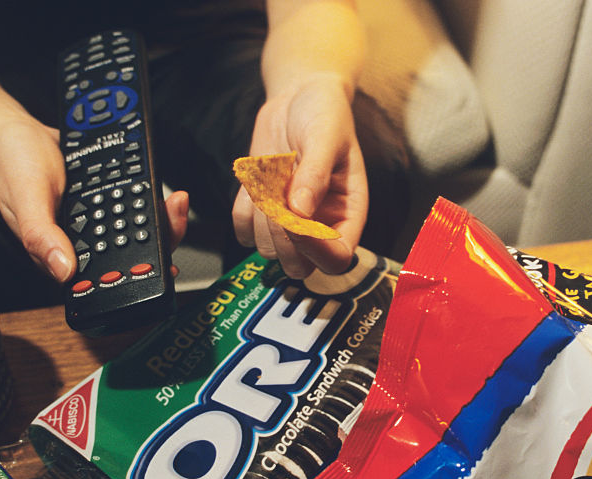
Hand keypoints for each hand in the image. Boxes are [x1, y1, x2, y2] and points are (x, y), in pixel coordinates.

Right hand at [0, 118, 188, 281]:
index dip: (137, 275)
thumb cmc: (13, 167)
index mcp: (64, 253)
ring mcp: (98, 221)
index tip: (164, 267)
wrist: (17, 133)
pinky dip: (149, 197)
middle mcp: (85, 241)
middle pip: (131, 252)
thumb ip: (40, 236)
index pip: (105, 276)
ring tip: (175, 201)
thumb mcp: (24, 200)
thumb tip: (63, 271)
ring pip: (138, 229)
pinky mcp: (106, 199)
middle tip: (175, 217)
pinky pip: (133, 203)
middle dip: (160, 239)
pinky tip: (162, 190)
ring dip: (160, 217)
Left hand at [233, 74, 366, 278]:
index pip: (337, 259)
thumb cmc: (324, 114)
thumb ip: (315, 173)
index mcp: (348, 214)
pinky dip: (243, 211)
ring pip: (266, 250)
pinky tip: (256, 183)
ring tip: (272, 178)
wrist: (299, 98)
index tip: (296, 220)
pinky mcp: (263, 214)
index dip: (315, 249)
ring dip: (261, 219)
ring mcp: (289, 224)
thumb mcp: (326, 135)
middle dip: (282, 239)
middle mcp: (320, 226)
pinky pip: (243, 231)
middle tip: (277, 198)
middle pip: (298, 267)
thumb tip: (300, 211)